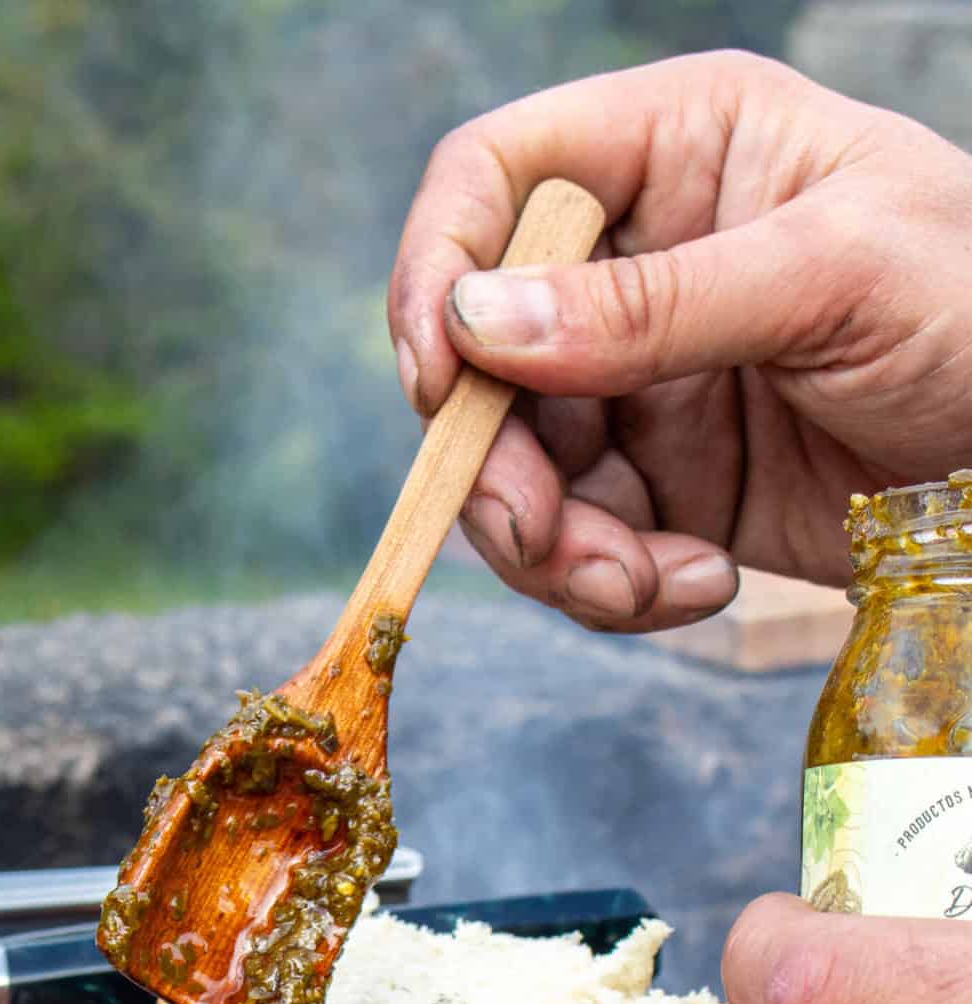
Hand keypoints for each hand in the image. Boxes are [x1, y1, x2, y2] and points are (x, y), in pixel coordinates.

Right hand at [388, 52, 971, 630]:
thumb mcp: (831, 276)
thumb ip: (655, 303)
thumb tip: (480, 325)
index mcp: (677, 150)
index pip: (495, 180)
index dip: (440, 271)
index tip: (441, 378)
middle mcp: (637, 266)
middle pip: (483, 357)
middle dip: (495, 462)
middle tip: (538, 536)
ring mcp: (645, 384)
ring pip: (520, 470)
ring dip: (556, 547)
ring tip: (638, 583)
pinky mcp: (666, 488)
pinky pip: (585, 544)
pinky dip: (618, 584)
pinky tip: (703, 581)